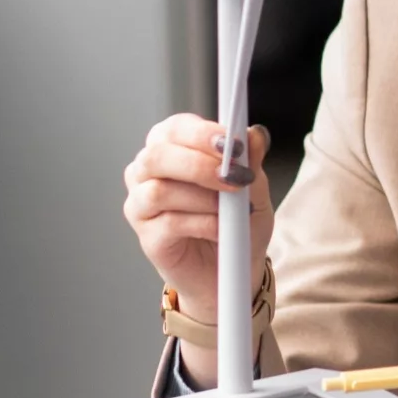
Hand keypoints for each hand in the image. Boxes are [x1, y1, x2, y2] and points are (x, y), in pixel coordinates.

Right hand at [123, 115, 274, 324]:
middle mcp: (147, 173)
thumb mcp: (255, 189)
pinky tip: (221, 228)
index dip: (201, 133)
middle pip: (157, 156)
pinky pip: (168, 223)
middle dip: (199, 164)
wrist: (234, 268)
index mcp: (172, 149)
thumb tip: (255, 134)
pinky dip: (202, 223)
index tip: (232, 144)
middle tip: (235, 178)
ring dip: (202, 198)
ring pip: (158, 191)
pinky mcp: (147, 237)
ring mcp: (142, 205)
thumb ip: (251, 161)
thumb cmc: (238, 222)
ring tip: (233, 208)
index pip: (174, 129)